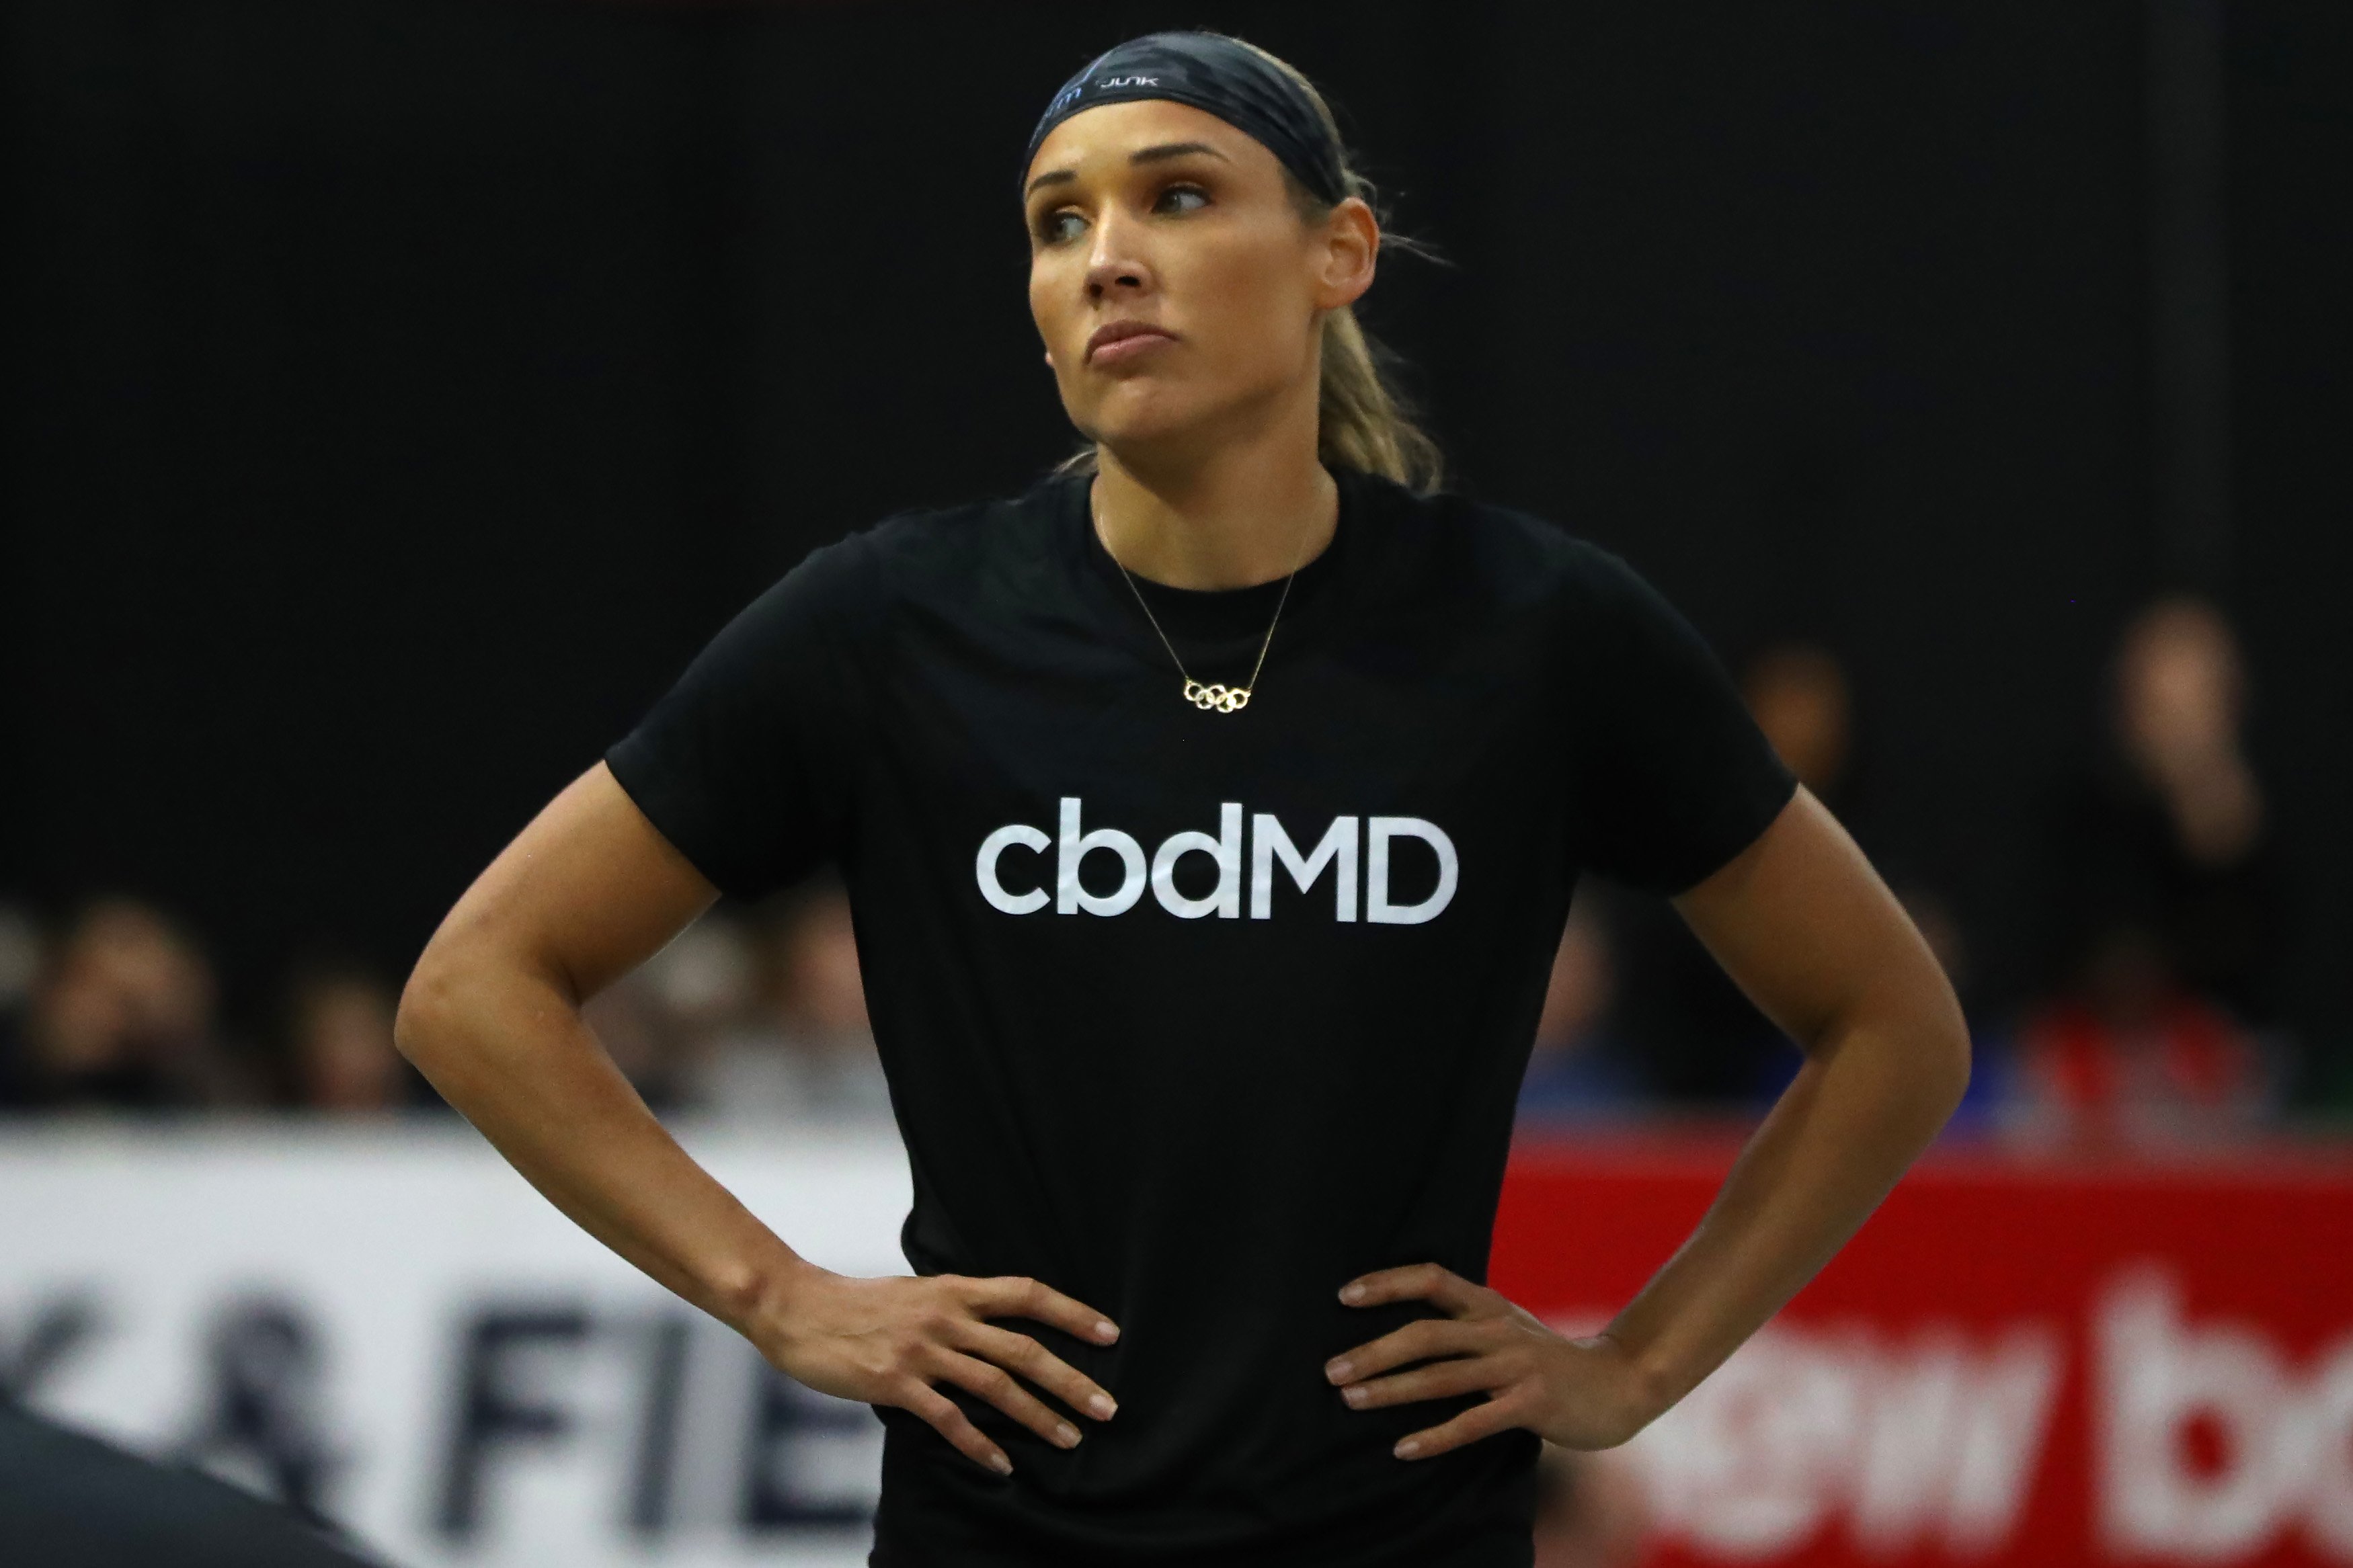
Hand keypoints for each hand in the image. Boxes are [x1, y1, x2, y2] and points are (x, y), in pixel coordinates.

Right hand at [753, 1265, 1120, 1475]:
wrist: (797, 1309)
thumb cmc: (858, 1304)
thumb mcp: (916, 1292)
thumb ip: (956, 1306)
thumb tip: (995, 1326)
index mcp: (954, 1290)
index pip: (1027, 1294)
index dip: (1072, 1313)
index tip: (1110, 1334)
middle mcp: (946, 1317)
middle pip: (1023, 1349)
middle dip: (1071, 1380)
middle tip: (1107, 1407)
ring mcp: (922, 1351)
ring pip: (995, 1386)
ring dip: (1038, 1416)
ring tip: (1070, 1439)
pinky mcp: (895, 1383)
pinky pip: (948, 1419)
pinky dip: (979, 1445)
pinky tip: (1001, 1465)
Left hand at [1324, 1263, 1656, 1459]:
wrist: (1618, 1383)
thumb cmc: (1547, 1359)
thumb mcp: (1506, 1326)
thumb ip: (1464, 1323)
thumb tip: (1400, 1331)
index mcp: (1488, 1304)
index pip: (1431, 1277)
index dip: (1387, 1283)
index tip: (1343, 1295)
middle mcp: (1497, 1329)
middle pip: (1426, 1332)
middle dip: (1374, 1350)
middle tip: (1330, 1370)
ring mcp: (1516, 1366)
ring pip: (1442, 1376)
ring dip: (1392, 1390)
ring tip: (1351, 1401)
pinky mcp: (1531, 1404)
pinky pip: (1473, 1422)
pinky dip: (1435, 1436)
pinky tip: (1403, 1449)